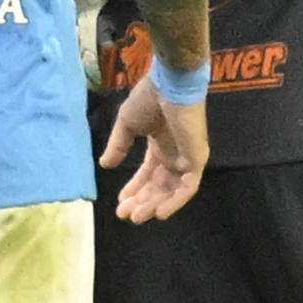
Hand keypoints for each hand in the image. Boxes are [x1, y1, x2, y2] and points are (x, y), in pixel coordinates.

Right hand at [101, 73, 208, 220]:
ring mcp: (187, 158)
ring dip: (155, 205)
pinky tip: (158, 213)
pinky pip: (188, 187)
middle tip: (125, 214)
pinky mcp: (197, 160)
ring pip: (172, 191)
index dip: (134, 190)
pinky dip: (175, 202)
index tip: (120, 204)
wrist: (168, 85)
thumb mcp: (127, 125)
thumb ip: (118, 146)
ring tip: (138, 216)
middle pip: (159, 187)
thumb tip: (105, 165)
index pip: (148, 175)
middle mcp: (174, 155)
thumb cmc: (149, 99)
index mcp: (160, 146)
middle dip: (141, 202)